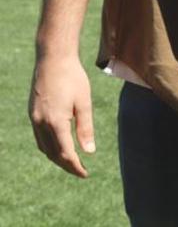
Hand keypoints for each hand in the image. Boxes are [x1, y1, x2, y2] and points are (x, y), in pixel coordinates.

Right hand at [29, 54, 95, 177]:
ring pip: (43, 147)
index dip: (75, 166)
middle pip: (52, 153)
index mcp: (55, 122)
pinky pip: (39, 137)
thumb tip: (89, 152)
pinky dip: (49, 146)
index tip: (85, 173)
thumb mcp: (84, 103)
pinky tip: (58, 146)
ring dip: (56, 157)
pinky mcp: (32, 113)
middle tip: (80, 171)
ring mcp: (34, 118)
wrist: (52, 59)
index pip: (65, 153)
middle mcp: (41, 123)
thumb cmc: (73, 78)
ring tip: (71, 162)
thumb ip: (85, 128)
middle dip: (66, 165)